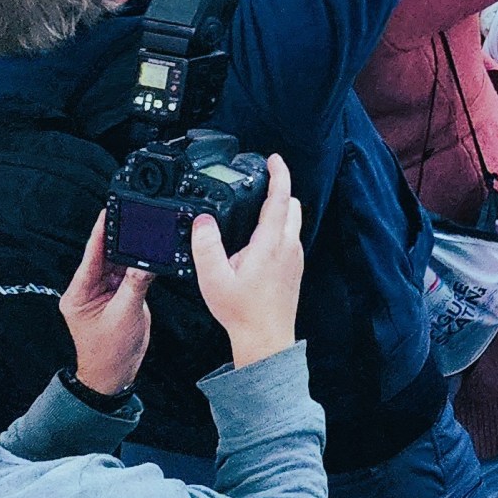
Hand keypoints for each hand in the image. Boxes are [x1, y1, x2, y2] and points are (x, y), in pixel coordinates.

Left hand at [60, 214, 153, 397]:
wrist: (113, 375)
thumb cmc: (109, 352)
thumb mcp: (125, 315)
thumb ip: (136, 284)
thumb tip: (147, 260)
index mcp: (78, 294)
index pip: (91, 257)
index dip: (100, 234)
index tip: (107, 213)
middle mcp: (88, 291)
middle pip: (105, 257)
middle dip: (119, 240)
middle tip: (133, 219)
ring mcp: (103, 294)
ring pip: (119, 265)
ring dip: (132, 254)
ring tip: (144, 238)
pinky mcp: (118, 297)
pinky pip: (128, 276)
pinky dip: (139, 267)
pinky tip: (148, 258)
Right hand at [191, 154, 304, 371]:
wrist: (266, 338)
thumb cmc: (242, 311)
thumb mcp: (214, 278)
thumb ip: (206, 247)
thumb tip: (203, 221)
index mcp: (272, 243)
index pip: (281, 198)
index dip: (279, 174)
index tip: (273, 159)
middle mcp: (289, 246)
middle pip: (291, 206)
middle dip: (279, 189)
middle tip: (261, 181)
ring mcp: (294, 257)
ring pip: (293, 222)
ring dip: (279, 209)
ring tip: (255, 207)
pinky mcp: (294, 268)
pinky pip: (289, 238)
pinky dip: (278, 227)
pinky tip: (258, 238)